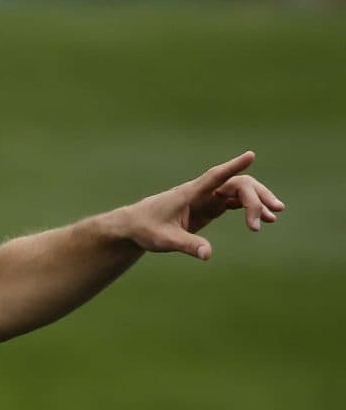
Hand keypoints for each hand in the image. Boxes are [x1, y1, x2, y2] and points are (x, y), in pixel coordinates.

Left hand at [117, 151, 284, 259]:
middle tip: (271, 214)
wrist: (135, 225)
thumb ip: (187, 245)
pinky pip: (233, 202)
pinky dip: (248, 209)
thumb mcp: (165, 240)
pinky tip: (261, 219)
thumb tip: (207, 254)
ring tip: (273, 216)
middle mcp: (201, 192)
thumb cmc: (146, 229)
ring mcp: (206, 198)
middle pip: (235, 185)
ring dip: (256, 202)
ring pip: (238, 192)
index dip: (232, 166)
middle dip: (255, 196)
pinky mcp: (208, 206)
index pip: (214, 177)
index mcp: (189, 194)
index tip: (251, 155)